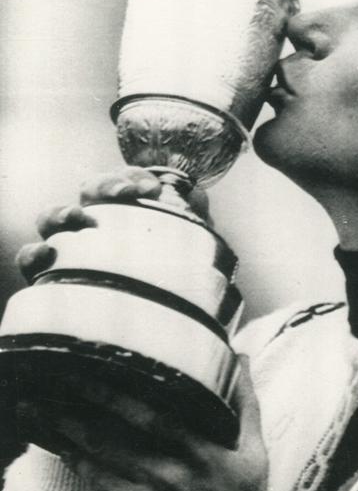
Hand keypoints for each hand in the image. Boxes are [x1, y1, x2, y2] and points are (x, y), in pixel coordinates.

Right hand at [16, 166, 209, 282]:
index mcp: (122, 207)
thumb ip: (186, 220)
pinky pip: (31, 260)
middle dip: (104, 185)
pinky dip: (33, 253)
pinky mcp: (50, 275)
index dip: (130, 177)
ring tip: (79, 217)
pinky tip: (47, 253)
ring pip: (51, 217)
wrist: (158, 313)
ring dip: (63, 212)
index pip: (123, 179)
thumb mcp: (183, 243)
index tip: (152, 189)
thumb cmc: (167, 269)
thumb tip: (194, 200)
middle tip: (126, 195)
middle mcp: (93, 220)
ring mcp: (68, 244)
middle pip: (88, 190)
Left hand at [17, 356, 293, 490]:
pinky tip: (63, 450)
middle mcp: (168, 478)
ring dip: (64, 438)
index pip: (147, 416)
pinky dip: (81, 469)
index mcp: (199, 454)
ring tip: (37, 413)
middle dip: (71, 412)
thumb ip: (245, 403)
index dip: (111, 394)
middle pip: (109, 439)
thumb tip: (240, 356)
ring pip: (96, 465)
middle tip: (42, 389)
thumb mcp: (254, 454)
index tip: (84, 372)